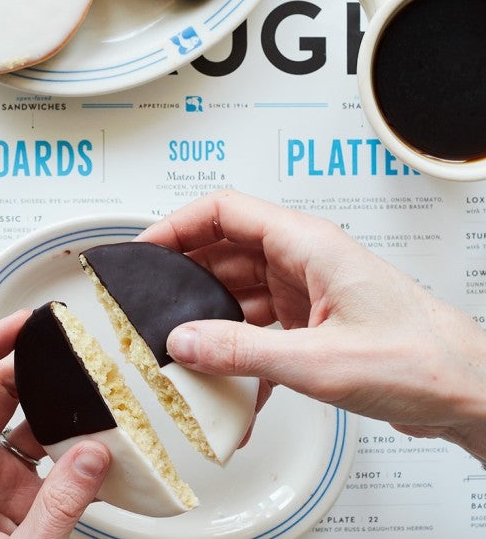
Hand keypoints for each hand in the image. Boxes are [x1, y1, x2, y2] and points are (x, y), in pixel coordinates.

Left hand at [0, 310, 109, 537]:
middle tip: (61, 344)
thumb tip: (92, 452)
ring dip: (52, 406)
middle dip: (26, 367)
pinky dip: (66, 443)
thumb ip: (59, 505)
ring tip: (84, 390)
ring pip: (17, 422)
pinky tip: (90, 440)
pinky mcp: (12, 500)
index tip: (16, 326)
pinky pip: (39, 455)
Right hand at [138, 190, 485, 461]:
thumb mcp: (319, 359)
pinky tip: (232, 386)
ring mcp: (307, 292)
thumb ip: (242, 351)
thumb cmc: (421, 357)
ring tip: (187, 351)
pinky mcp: (312, 322)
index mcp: (306, 244)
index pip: (226, 211)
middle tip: (154, 305)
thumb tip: (186, 342)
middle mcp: (304, 260)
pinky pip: (259, 328)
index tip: (147, 248)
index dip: (179, 224)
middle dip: (187, 280)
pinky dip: (240, 353)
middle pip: (225, 252)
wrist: (468, 390)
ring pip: (239, 292)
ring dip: (213, 322)